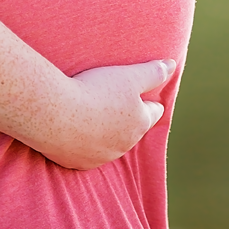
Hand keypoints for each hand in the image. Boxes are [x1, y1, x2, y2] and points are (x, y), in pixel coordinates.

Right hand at [44, 58, 175, 169]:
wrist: (57, 114)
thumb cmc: (95, 91)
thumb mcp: (129, 75)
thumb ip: (153, 72)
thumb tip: (172, 65)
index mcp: (139, 123)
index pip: (153, 112)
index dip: (148, 101)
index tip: (142, 94)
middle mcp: (125, 144)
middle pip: (133, 129)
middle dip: (128, 118)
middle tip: (114, 102)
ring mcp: (102, 156)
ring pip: (110, 143)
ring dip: (106, 132)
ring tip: (93, 115)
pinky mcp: (79, 163)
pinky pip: (87, 153)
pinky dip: (85, 143)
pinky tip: (75, 129)